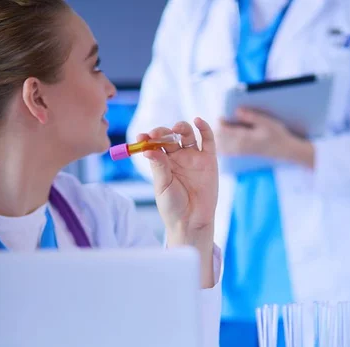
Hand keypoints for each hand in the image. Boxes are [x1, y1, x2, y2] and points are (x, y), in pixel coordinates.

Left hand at [138, 118, 217, 287]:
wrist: (191, 221)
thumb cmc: (173, 207)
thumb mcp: (162, 187)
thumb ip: (159, 167)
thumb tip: (148, 149)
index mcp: (163, 163)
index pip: (154, 144)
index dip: (147, 139)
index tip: (141, 137)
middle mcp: (177, 157)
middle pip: (169, 136)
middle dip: (162, 133)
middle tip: (156, 135)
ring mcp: (193, 157)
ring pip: (187, 135)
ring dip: (180, 128)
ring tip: (176, 130)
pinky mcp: (209, 159)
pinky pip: (207, 140)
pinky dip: (204, 128)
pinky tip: (198, 121)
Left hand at [216, 108, 314, 167]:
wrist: (282, 150)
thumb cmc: (276, 134)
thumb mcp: (266, 122)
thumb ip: (251, 116)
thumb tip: (237, 110)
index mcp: (243, 137)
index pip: (222, 130)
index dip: (220, 121)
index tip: (225, 115)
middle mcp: (238, 146)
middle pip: (218, 137)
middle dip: (218, 127)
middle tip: (225, 120)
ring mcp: (238, 151)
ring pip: (219, 144)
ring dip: (219, 135)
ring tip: (226, 127)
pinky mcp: (239, 153)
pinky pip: (224, 149)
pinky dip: (221, 142)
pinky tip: (226, 136)